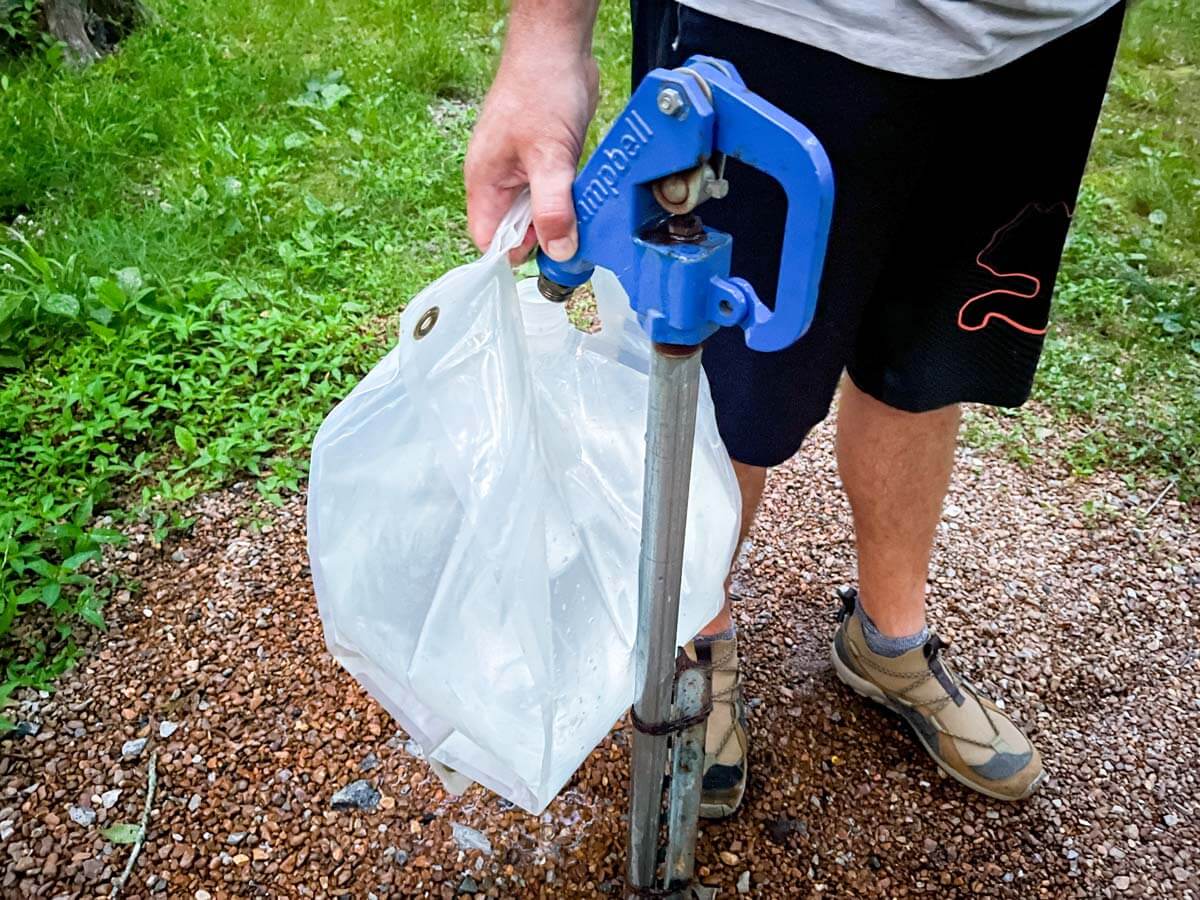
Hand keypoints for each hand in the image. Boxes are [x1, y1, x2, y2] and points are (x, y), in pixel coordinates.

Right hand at [465, 45, 597, 262]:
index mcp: (485, 182)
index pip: (490, 240)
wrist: (558, 46)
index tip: (549, 260)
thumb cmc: (541, 89)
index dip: (516, 255)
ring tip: (583, 212)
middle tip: (576, 237)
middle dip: (545, 238)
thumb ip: (552, 208)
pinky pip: (555, 192)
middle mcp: (500, 179)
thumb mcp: (549, 157)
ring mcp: (522, 169)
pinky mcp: (545, 159)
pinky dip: (571, 198)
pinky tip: (586, 193)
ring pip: (539, 212)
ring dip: (561, 217)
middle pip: (517, 230)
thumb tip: (558, 251)